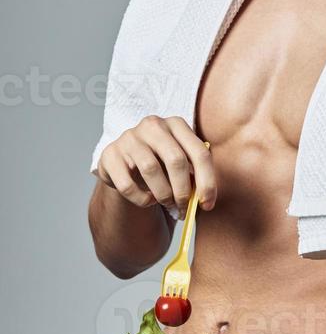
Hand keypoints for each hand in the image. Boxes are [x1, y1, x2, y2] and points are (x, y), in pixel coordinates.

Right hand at [96, 115, 216, 216]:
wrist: (125, 165)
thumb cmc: (161, 165)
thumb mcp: (179, 163)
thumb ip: (194, 175)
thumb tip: (205, 200)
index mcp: (176, 124)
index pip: (200, 152)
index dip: (207, 182)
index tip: (207, 204)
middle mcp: (153, 125)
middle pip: (176, 161)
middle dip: (183, 191)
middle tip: (184, 209)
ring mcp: (129, 138)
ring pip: (151, 170)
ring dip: (163, 195)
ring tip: (167, 204)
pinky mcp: (110, 155)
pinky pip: (127, 184)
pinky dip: (141, 199)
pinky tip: (147, 200)